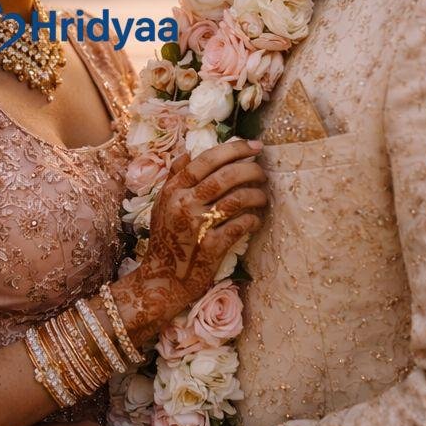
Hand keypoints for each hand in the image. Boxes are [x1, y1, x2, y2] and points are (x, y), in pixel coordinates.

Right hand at [114, 139, 265, 341]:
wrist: (162, 279)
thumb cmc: (165, 240)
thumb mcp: (162, 205)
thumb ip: (174, 178)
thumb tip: (188, 153)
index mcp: (173, 190)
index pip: (206, 160)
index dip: (234, 149)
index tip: (254, 146)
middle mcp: (184, 204)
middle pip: (225, 176)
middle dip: (250, 169)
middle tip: (262, 172)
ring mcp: (198, 226)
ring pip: (236, 199)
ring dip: (256, 195)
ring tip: (263, 196)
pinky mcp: (211, 247)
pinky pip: (241, 225)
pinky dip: (253, 219)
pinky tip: (256, 220)